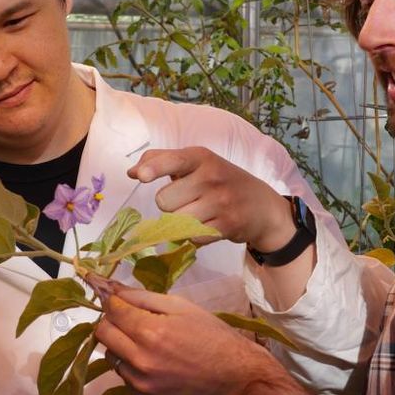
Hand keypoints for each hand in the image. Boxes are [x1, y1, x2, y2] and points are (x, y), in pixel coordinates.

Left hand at [94, 287, 279, 394]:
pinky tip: (155, 364)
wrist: (234, 377)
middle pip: (102, 333)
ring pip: (111, 356)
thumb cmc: (211, 335)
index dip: (114, 301)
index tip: (119, 299)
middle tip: (133, 320)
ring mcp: (140, 383)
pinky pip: (123, 378)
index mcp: (150, 332)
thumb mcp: (180, 306)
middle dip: (113, 322)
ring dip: (122, 346)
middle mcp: (140, 360)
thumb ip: (142, 297)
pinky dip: (133, 368)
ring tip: (149, 344)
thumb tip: (111, 288)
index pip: (111, 310)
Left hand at [129, 147, 294, 251]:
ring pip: (176, 222)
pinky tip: (208, 225)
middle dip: (170, 205)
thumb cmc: (220, 181)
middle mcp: (211, 177)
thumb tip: (132, 172)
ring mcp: (221, 202)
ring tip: (199, 214)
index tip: (141, 177)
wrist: (262, 206)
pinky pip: (192, 237)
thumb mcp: (197, 164)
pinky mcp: (227, 225)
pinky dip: (194, 236)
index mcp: (201, 157)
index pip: (173, 160)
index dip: (154, 169)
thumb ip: (162, 161)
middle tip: (188, 201)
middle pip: (164, 201)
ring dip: (181, 223)